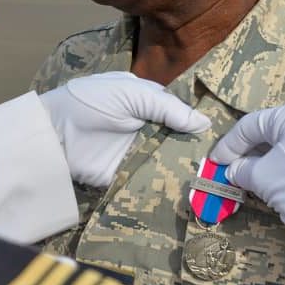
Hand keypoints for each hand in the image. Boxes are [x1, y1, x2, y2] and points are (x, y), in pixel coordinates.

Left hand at [40, 71, 210, 186]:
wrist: (56, 130)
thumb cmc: (92, 101)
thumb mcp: (131, 92)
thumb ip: (167, 107)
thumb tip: (204, 122)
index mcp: (149, 104)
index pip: (182, 115)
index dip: (200, 124)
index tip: (227, 135)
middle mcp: (148, 129)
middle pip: (180, 141)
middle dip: (198, 151)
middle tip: (225, 163)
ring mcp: (139, 153)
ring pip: (170, 162)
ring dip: (187, 169)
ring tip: (215, 180)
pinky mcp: (128, 175)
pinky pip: (152, 182)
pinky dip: (168, 186)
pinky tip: (191, 192)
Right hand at [211, 101, 284, 257]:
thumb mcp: (263, 178)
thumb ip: (242, 170)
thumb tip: (235, 171)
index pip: (250, 126)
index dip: (228, 145)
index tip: (215, 163)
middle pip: (271, 134)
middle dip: (249, 154)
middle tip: (233, 172)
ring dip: (268, 163)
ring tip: (255, 182)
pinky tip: (281, 186)